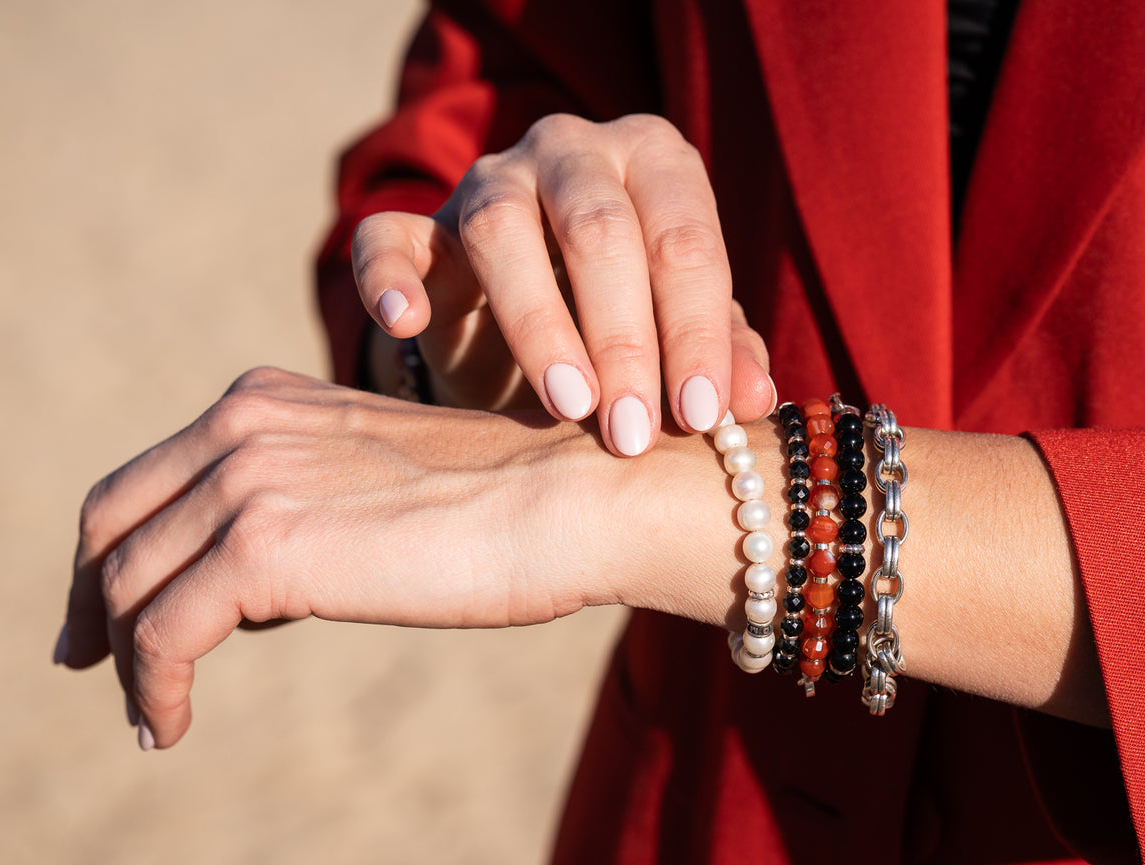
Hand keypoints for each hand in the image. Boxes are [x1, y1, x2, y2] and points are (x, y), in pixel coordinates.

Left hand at [56, 367, 619, 748]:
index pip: (149, 477)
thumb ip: (304, 507)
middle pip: (112, 520)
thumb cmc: (505, 505)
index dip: (114, 549)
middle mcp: (241, 424)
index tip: (113, 615)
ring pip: (127, 583)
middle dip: (91, 599)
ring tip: (150, 719)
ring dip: (125, 661)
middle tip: (87, 663)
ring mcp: (247, 480)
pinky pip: (163, 634)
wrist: (570, 501)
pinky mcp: (263, 548)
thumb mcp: (376, 485)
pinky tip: (169, 728)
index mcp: (265, 400)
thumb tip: (248, 594)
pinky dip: (150, 688)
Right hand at [350, 113, 775, 455]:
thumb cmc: (629, 314)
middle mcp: (573, 152)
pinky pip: (387, 237)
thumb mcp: (680, 328)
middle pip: (599, 229)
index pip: (684, 239)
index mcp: (655, 162)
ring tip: (567, 405)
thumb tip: (757, 403)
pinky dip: (389, 277)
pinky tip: (407, 323)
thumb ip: (721, 351)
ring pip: (500, 229)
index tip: (700, 416)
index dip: (695, 331)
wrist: (529, 312)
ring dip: (538, 324)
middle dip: (623, 338)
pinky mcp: (417, 224)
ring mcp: (488, 180)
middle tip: (632, 432)